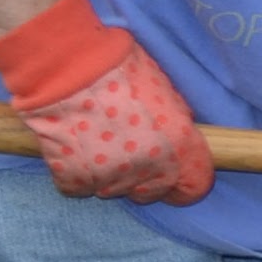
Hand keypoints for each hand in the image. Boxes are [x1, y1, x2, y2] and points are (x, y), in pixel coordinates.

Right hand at [0, 0, 212, 204]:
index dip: (184, 185)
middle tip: (128, 152)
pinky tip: (74, 148)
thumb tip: (176, 137)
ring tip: (96, 141)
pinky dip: (77, 173)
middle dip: (145, 179)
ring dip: (109, 174)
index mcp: (180, 146)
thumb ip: (174, 123)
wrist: (68, 68)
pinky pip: (80, 187)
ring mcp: (111, 178)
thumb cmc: (120, 69)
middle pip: (153, 192)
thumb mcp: (165, 92)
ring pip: (114, 190)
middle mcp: (150, 168)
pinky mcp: (75, 179)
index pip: (194, 187)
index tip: (175, 180)